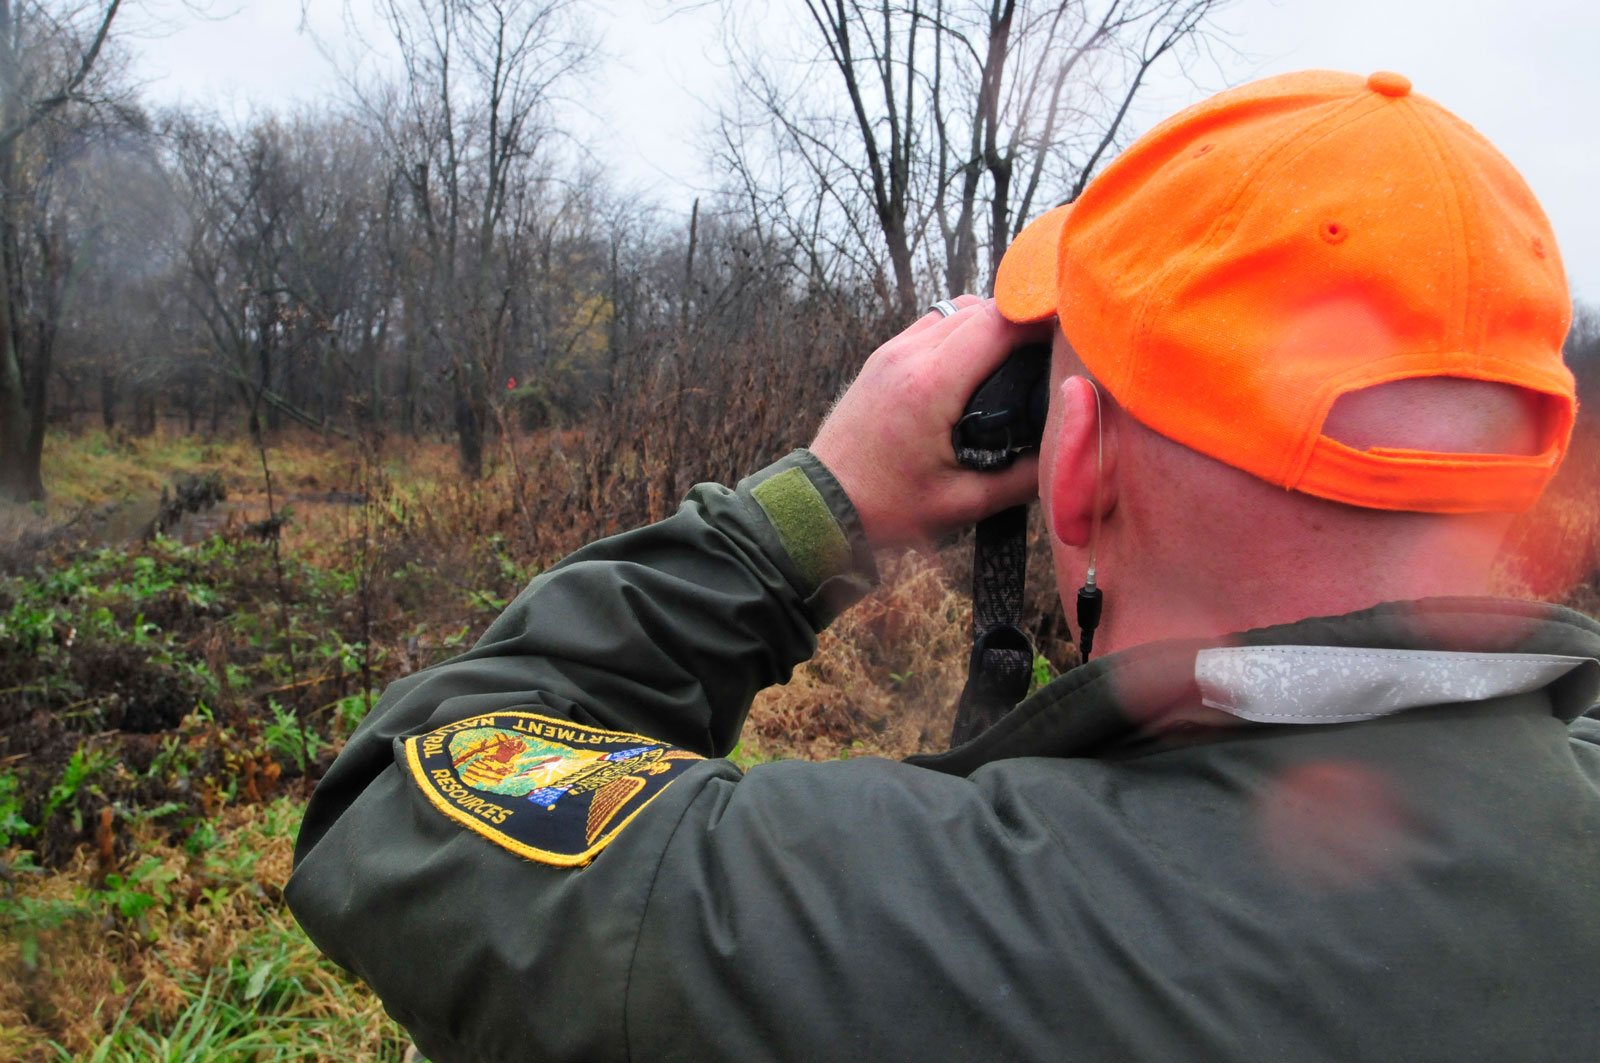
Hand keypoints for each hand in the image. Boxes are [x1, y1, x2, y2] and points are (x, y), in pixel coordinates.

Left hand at [811, 297, 1045, 549]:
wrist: (819, 507)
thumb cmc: (886, 510)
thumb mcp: (963, 504)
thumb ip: (1023, 478)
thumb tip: (1068, 452)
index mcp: (930, 384)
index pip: (1001, 321)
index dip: (1044, 320)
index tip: (1074, 336)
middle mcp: (908, 355)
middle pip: (984, 307)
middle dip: (1026, 320)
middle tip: (1058, 350)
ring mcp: (891, 351)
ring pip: (958, 308)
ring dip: (995, 321)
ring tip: (1025, 355)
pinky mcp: (883, 357)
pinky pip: (934, 322)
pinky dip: (965, 330)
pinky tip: (983, 362)